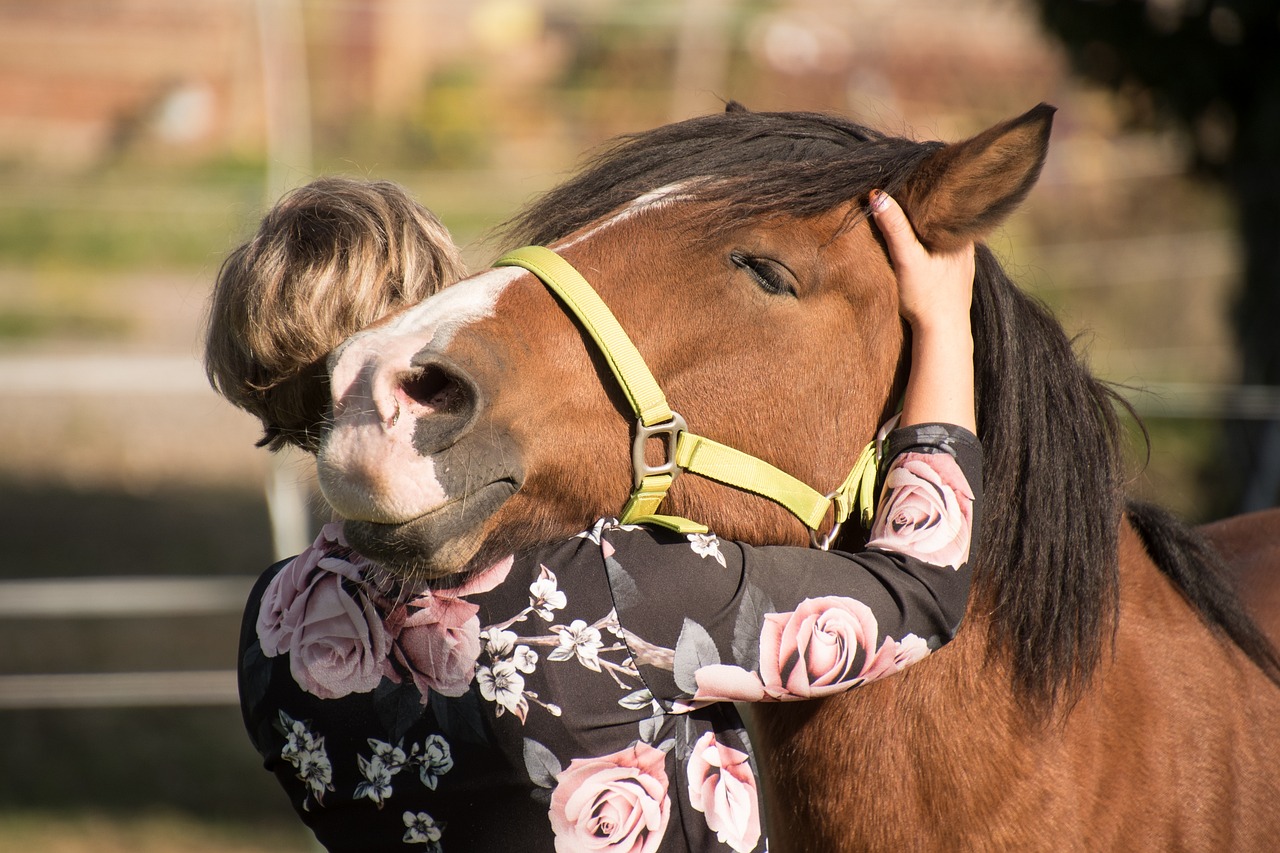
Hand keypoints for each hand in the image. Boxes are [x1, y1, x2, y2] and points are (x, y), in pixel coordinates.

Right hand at [869, 189, 974, 335]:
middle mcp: (968, 243)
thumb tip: (877, 195)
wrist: (943, 333)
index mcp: (961, 233)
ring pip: (944, 232)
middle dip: (925, 206)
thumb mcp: (906, 259)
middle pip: (943, 216)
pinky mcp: (958, 274)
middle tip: (902, 192)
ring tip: (907, 212)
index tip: (905, 179)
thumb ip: (894, 227)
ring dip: (928, 225)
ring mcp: (965, 259)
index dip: (925, 189)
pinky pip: (944, 248)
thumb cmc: (927, 298)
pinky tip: (920, 243)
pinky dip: (931, 242)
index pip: (944, 200)